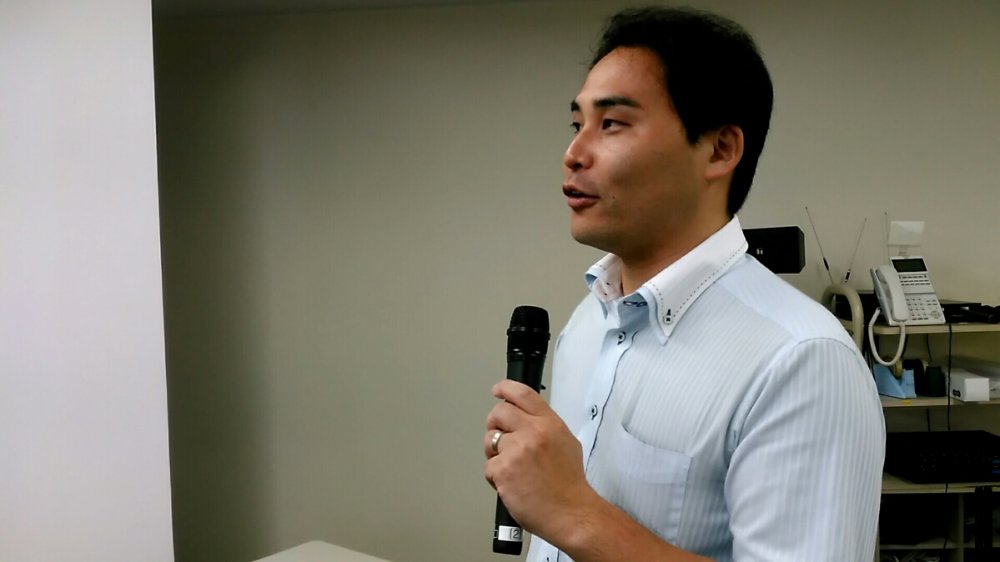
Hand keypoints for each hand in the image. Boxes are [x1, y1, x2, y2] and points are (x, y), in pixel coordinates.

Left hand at [483, 379, 598, 541]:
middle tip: (500, 438)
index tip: (497, 390)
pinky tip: (511, 484)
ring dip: (495, 453)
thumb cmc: (569, 484)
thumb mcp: (566, 443)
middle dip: (495, 424)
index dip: (505, 388)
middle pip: (499, 413)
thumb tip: (525, 420)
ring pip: (490, 440)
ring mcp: (517, 450)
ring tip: (511, 468)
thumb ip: (545, 428)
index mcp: (550, 424)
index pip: (523, 394)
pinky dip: (495, 477)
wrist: (571, 512)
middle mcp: (533, 432)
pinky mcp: (503, 469)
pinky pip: (489, 466)